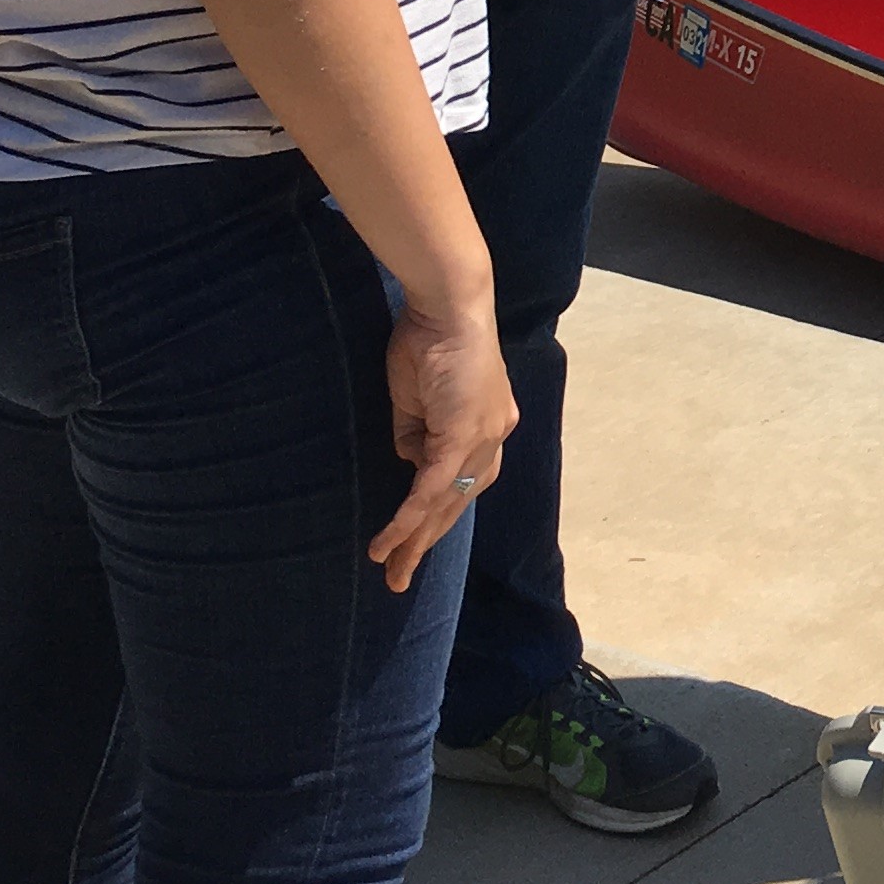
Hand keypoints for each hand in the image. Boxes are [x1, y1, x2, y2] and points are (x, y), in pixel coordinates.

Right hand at [368, 300, 518, 593]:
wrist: (447, 305)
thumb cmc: (427, 340)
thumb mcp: (415, 400)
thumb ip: (415, 436)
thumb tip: (409, 464)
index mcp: (487, 426)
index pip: (461, 482)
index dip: (434, 515)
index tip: (411, 543)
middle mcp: (493, 436)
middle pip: (457, 502)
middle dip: (426, 543)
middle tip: (399, 579)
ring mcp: (483, 437)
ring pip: (446, 503)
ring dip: (416, 540)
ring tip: (391, 572)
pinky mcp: (463, 435)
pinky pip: (432, 488)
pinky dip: (410, 517)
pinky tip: (390, 542)